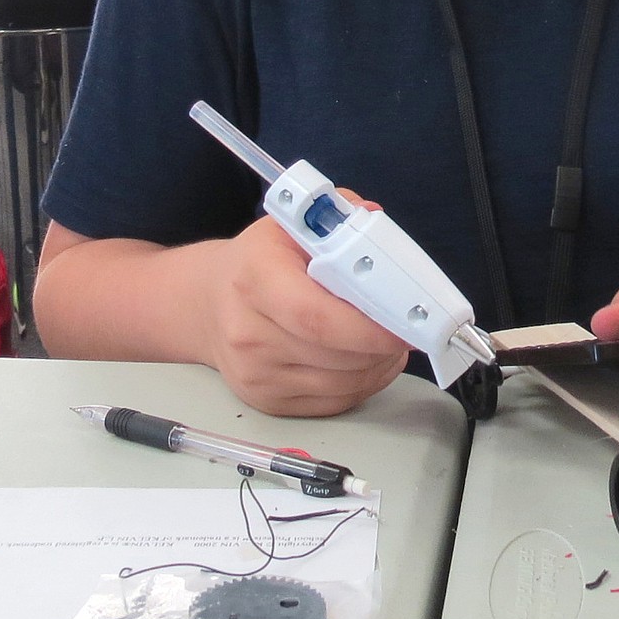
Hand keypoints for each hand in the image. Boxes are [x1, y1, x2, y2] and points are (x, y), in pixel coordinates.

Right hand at [198, 194, 409, 416]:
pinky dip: (364, 383)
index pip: (314, 314)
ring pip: (340, 383)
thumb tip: (374, 222)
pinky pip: (334, 403)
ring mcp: (256, 374)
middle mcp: (248, 332)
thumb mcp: (290, 225)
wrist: (209, 303)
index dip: (366, 326)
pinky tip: (368, 359)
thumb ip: (338, 215)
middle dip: (382, 344)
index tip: (404, 322)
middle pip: (333, 354)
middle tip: (409, 329)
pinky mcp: (267, 402)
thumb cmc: (258, 261)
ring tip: (389, 341)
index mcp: (255, 277)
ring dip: (378, 364)